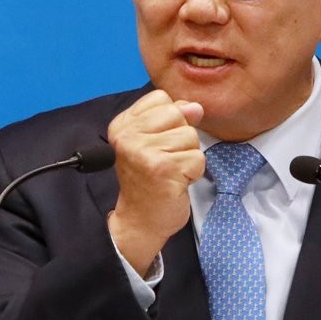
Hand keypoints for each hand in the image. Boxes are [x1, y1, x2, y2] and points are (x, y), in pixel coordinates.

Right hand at [107, 90, 204, 274]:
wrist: (140, 221)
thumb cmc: (149, 180)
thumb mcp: (154, 142)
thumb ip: (173, 119)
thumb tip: (196, 107)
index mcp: (123, 125)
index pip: (161, 98)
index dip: (171, 119)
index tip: (159, 142)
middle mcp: (129, 136)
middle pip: (178, 114)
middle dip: (182, 138)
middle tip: (166, 160)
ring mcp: (144, 152)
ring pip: (191, 136)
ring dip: (188, 157)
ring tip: (171, 172)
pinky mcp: (163, 169)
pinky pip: (197, 158)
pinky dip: (193, 173)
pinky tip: (176, 182)